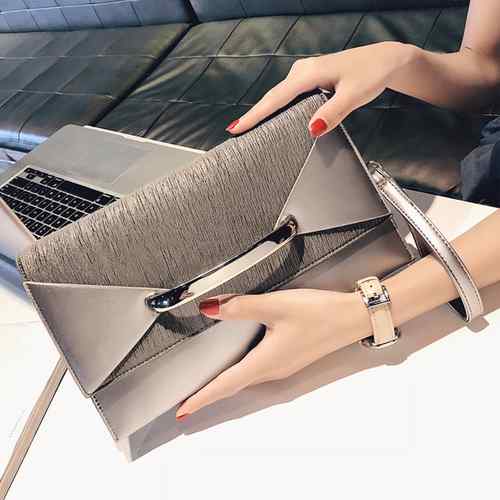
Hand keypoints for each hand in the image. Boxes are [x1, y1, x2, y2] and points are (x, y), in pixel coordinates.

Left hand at [175, 289, 370, 419]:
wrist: (353, 317)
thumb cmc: (319, 313)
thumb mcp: (276, 305)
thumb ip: (241, 307)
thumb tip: (209, 309)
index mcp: (266, 362)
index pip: (225, 384)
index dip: (202, 397)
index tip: (183, 410)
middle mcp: (274, 369)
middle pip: (234, 385)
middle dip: (210, 393)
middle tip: (189, 400)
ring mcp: (284, 364)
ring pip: (247, 377)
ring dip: (225, 383)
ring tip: (207, 384)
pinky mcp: (291, 356)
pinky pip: (259, 368)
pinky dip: (241, 371)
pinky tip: (239, 362)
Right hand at [226, 41, 415, 136]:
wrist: (385, 60)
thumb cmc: (371, 73)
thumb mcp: (355, 95)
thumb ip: (333, 112)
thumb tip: (312, 130)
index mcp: (309, 74)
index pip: (276, 98)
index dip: (255, 115)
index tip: (236, 127)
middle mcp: (303, 71)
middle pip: (273, 97)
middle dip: (254, 115)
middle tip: (236, 133)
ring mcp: (305, 74)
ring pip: (279, 96)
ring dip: (265, 112)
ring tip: (248, 129)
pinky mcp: (310, 79)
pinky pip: (288, 96)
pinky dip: (277, 108)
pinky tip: (273, 119)